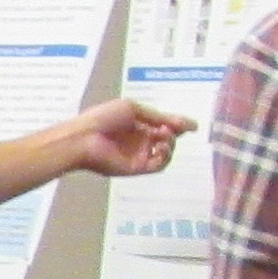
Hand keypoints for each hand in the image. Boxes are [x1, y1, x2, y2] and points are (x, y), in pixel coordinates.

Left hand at [67, 98, 190, 177]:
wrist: (85, 138)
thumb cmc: (104, 118)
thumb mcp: (133, 109)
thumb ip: (158, 116)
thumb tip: (187, 124)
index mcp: (138, 123)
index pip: (164, 125)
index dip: (179, 124)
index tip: (193, 125)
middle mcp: (141, 140)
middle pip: (169, 138)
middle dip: (174, 132)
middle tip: (167, 129)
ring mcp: (140, 155)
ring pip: (167, 153)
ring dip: (171, 144)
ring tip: (162, 136)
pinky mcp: (138, 168)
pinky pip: (159, 165)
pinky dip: (165, 156)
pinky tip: (160, 146)